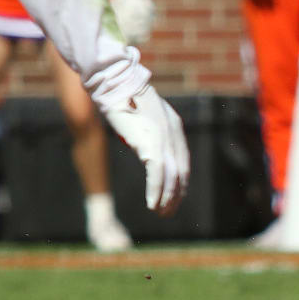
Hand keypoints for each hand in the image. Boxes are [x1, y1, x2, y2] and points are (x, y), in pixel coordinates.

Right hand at [100, 84, 189, 214]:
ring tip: (161, 213)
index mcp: (174, 128)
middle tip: (168, 212)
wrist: (115, 86)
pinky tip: (152, 204)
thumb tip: (145, 150)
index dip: (180, 182)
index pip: (183, 162)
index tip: (175, 197)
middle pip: (181, 172)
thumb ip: (149, 134)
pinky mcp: (151, 144)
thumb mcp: (143, 117)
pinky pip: (157, 174)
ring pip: (172, 177)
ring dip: (167, 198)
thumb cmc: (123, 99)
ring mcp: (164, 140)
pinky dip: (156, 191)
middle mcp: (174, 135)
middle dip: (176, 195)